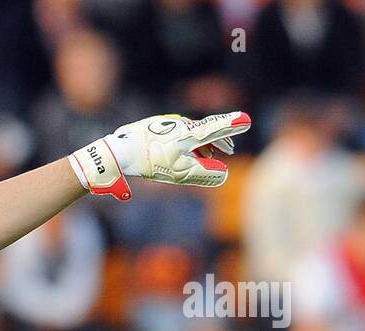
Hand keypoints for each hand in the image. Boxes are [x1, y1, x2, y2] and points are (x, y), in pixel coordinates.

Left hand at [69, 111, 251, 200]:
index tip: (247, 121)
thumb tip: (222, 175)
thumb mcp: (178, 173)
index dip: (232, 126)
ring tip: (207, 155)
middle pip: (204, 130)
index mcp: (189, 133)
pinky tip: (181, 151)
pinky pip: (175, 132)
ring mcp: (165, 123)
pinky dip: (184, 141)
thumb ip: (202, 174)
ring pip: (190, 132)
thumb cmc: (149, 163)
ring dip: (201, 143)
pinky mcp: (152, 126)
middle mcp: (179, 124)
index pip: (216, 128)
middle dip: (217, 140)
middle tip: (228, 149)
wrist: (117, 152)